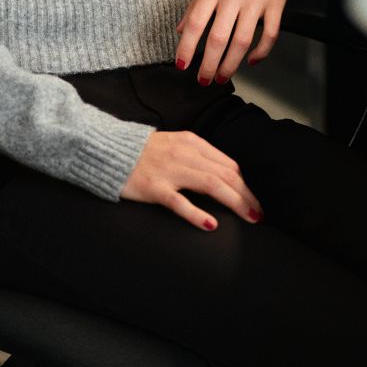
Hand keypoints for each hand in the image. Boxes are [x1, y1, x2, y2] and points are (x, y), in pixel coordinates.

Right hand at [121, 130, 262, 230]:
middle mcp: (185, 154)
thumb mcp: (175, 146)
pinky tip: (211, 224)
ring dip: (235, 201)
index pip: (228, 164)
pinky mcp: (154, 187)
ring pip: (211, 185)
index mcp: (192, 143)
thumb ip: (197, 157)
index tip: (255, 199)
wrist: (107, 149)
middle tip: (259, 213)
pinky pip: (179, 202)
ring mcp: (169, 171)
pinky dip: (197, 213)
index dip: (245, 183)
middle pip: (225, 175)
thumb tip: (224, 175)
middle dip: (246, 195)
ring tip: (250, 217)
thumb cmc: (142, 152)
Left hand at [175, 0, 285, 85]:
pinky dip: (261, 52)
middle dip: (209, 64)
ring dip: (231, 65)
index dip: (188, 47)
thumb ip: (195, 6)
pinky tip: (251, 62)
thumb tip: (181, 32)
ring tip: (222, 77)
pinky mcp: (276, 2)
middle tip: (203, 80)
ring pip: (242, 41)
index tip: (182, 65)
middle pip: (219, 38)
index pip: (197, 23)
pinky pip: (270, 34)